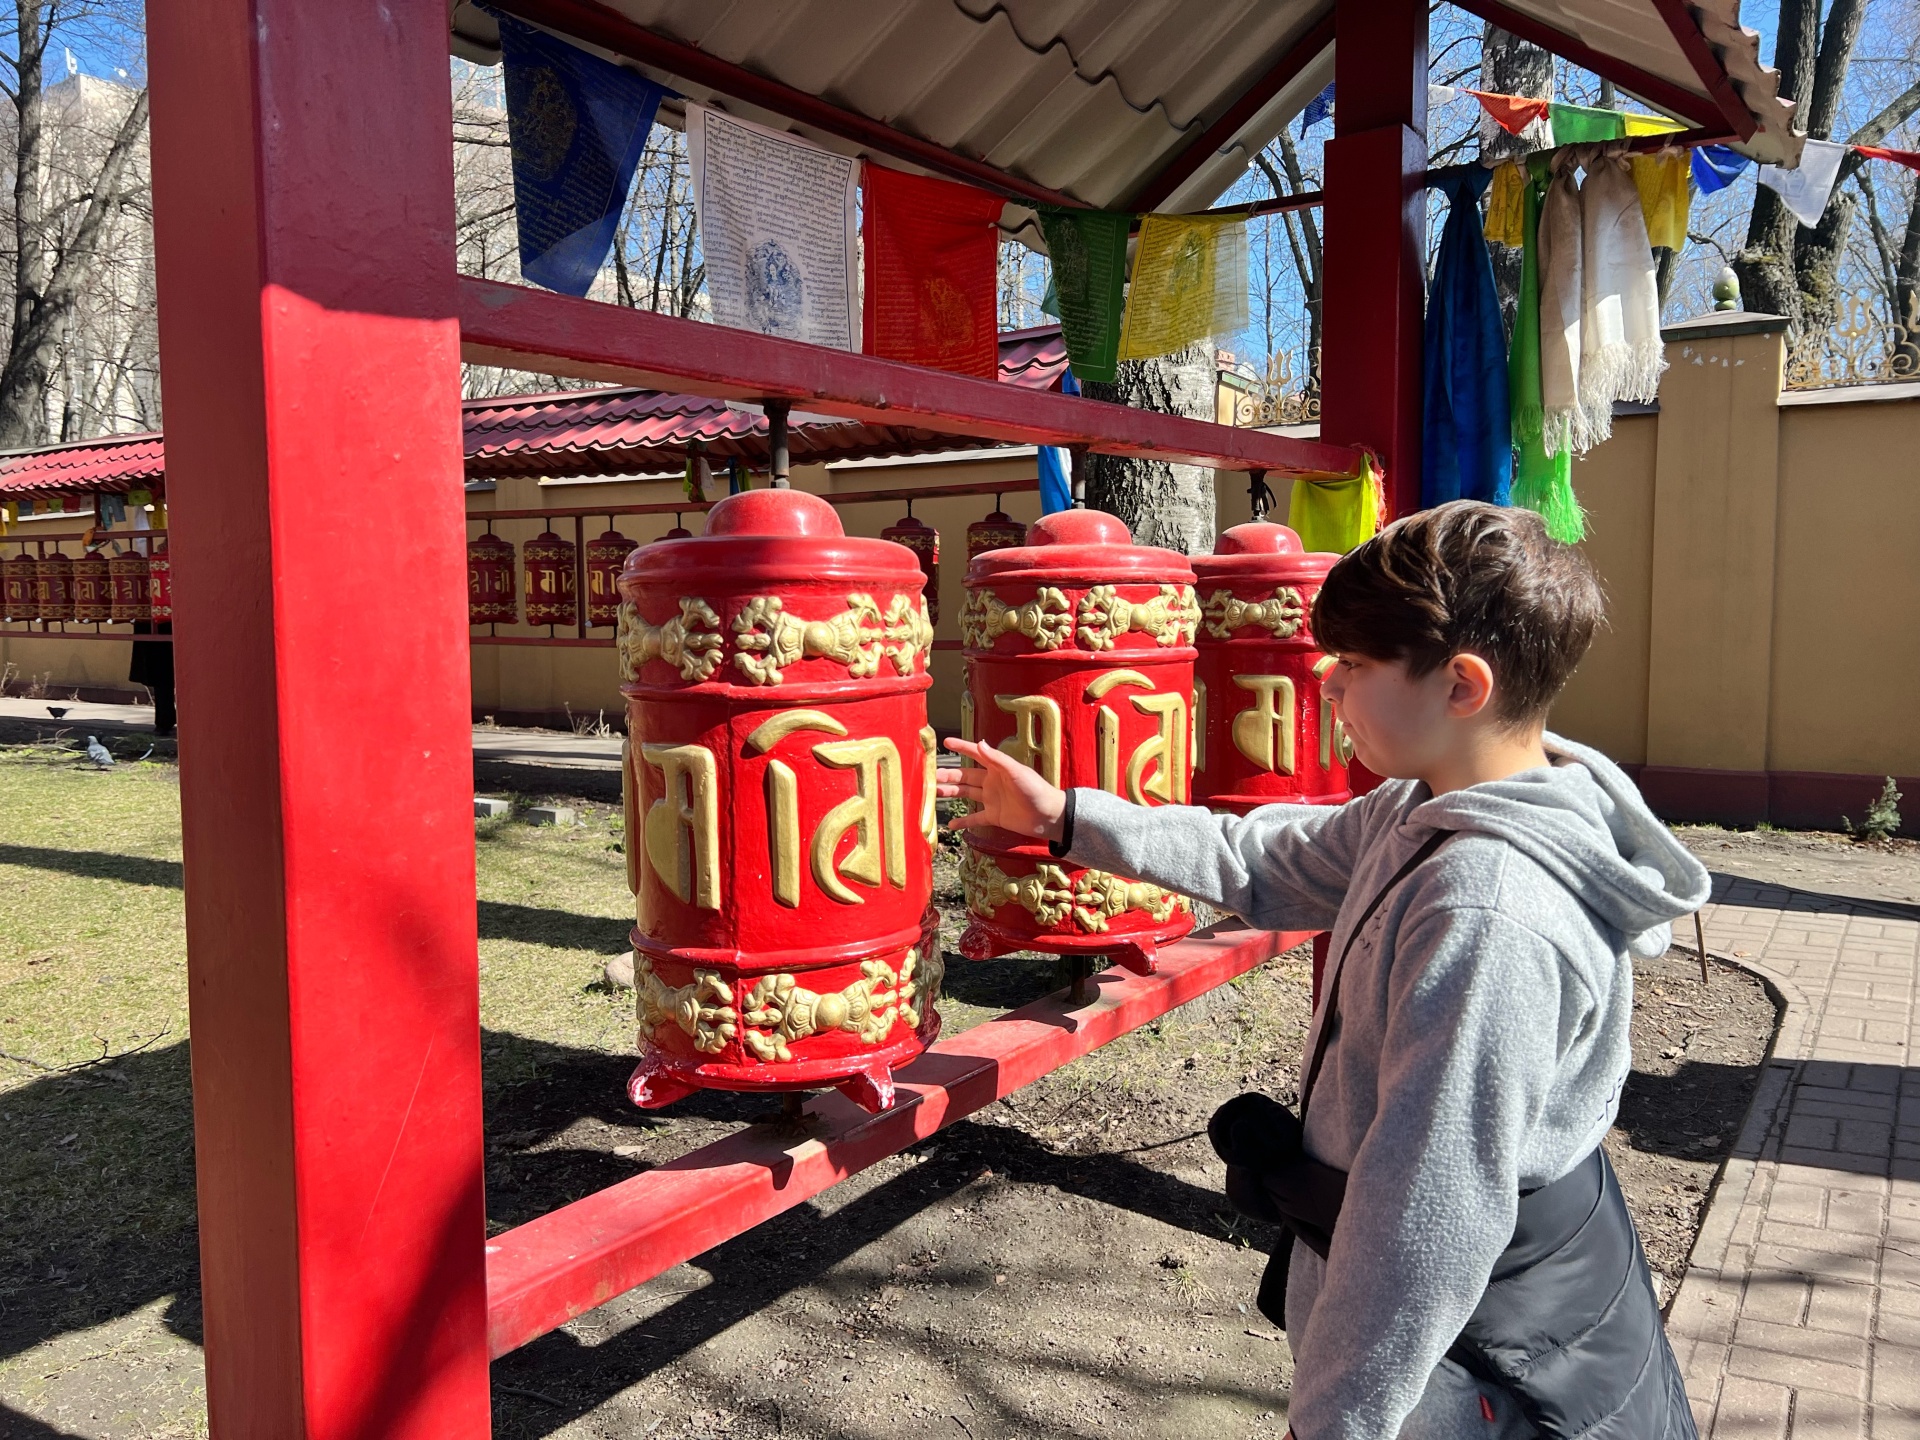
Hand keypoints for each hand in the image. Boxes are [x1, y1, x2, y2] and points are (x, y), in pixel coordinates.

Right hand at [935, 738, 1067, 841]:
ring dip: (951, 793)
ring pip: (966, 794)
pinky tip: (951, 825)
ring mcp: (992, 799)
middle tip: (931, 775)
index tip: (946, 742)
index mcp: (997, 769)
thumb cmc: (1036, 790)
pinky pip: (975, 818)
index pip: (976, 754)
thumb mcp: (1016, 772)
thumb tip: (979, 743)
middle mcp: (992, 782)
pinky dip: (964, 822)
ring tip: (934, 793)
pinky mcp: (995, 816)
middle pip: (965, 776)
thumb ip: (997, 759)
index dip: (961, 747)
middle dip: (948, 775)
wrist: (1049, 816)